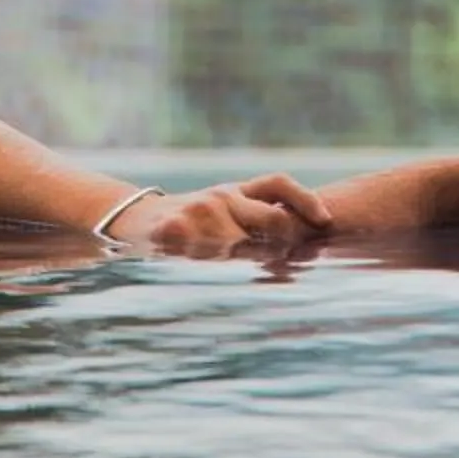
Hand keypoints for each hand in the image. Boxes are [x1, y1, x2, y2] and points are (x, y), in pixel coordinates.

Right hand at [105, 175, 332, 256]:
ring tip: (225, 273)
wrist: (132, 221)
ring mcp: (199, 213)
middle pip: (275, 218)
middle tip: (286, 266)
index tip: (326, 221)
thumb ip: (256, 224)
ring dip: (242, 265)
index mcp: (235, 192)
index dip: (306, 200)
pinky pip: (204, 256)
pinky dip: (208, 266)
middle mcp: (222, 197)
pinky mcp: (175, 231)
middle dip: (287, 242)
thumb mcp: (222, 213)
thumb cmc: (187, 223)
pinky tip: (202, 271)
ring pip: (243, 247)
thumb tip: (304, 246)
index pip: (279, 184)